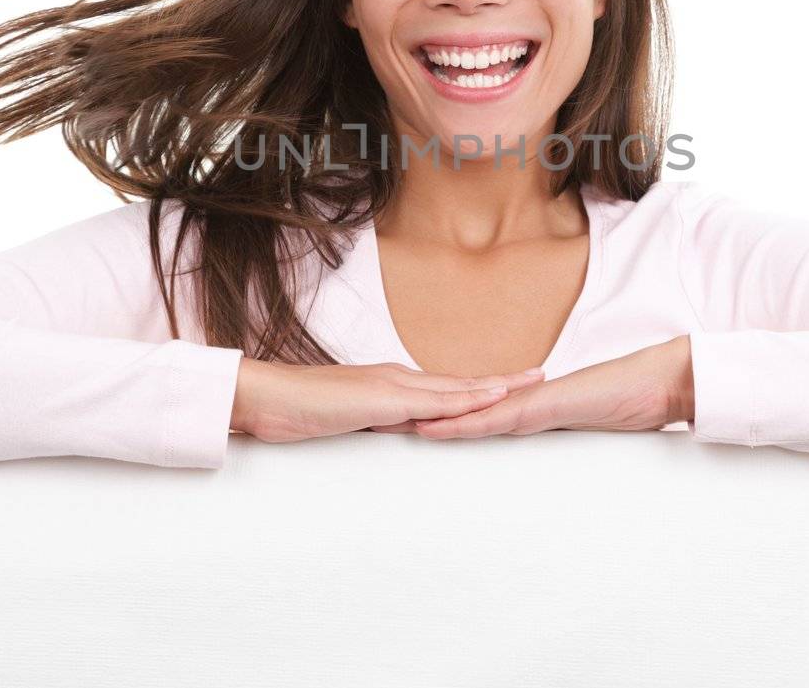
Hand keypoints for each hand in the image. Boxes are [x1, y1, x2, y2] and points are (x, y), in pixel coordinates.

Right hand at [230, 357, 544, 443]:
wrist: (269, 398)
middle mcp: (398, 378)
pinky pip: (437, 401)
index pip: (443, 387)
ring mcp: (394, 385)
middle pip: (460, 381)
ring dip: (496, 385)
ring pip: (457, 387)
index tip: (507, 383)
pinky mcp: (387, 398)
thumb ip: (371, 422)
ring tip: (531, 383)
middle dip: (501, 379)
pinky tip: (494, 398)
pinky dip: (469, 399)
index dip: (476, 385)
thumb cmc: (299, 410)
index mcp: (390, 384)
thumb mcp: (346, 420)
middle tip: (539, 375)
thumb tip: (390, 432)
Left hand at [409, 335, 693, 439]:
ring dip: (430, 419)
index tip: (405, 422)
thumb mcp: (584, 422)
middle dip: (421, 415)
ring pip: (468, 413)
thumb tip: (544, 440)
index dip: (440, 417)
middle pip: (461, 410)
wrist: (658, 382)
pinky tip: (437, 427)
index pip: (474, 413)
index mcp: (528, 408)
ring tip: (391, 423)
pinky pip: (495, 418)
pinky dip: (464, 423)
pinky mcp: (542, 407)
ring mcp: (530, 403)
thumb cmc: (628, 400)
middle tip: (379, 420)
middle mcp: (522, 403)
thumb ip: (560, 428)